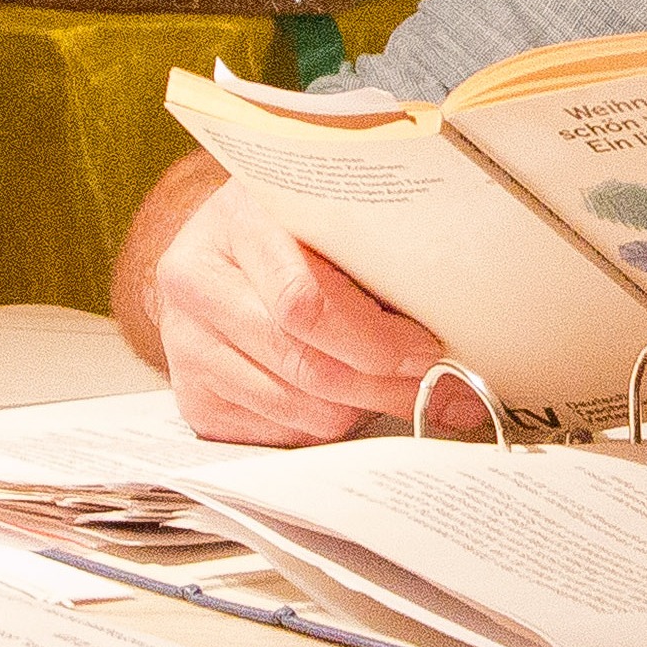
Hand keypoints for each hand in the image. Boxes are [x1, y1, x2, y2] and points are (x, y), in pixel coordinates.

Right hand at [150, 174, 450, 445]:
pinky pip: (276, 431)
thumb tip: (463, 329)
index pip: (303, 302)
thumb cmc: (291, 228)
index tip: (427, 349)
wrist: (218, 247)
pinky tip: (347, 397)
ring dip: (360, 409)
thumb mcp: (327, 214)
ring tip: (399, 389)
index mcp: (235, 222)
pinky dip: (323, 423)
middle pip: (303, 362)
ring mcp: (184, 344)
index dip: (374, 339)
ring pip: (295, 407)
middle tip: (440, 390)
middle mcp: (196, 284)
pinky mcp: (191, 395)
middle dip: (384, 385)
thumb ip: (374, 254)